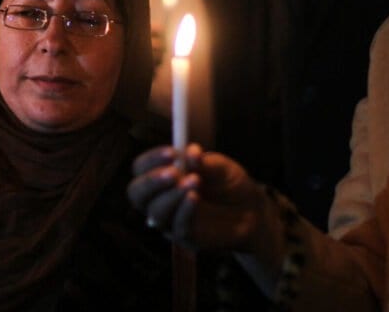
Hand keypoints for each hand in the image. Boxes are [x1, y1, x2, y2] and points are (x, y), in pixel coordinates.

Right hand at [127, 144, 276, 253]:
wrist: (252, 211)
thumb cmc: (229, 184)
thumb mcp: (221, 167)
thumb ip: (205, 161)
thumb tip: (191, 151)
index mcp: (163, 176)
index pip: (141, 168)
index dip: (151, 159)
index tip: (172, 152)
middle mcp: (160, 198)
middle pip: (137, 193)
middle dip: (152, 181)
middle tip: (174, 172)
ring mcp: (171, 220)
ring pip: (155, 211)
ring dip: (172, 195)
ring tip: (195, 182)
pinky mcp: (185, 237)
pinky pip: (176, 226)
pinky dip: (184, 210)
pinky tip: (195, 198)